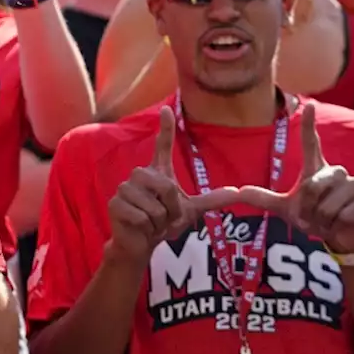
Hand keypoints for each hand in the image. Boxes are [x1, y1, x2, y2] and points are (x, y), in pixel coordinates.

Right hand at [107, 106, 242, 265]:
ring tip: (151, 223)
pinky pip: (142, 217)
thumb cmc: (162, 224)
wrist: (140, 244)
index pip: (163, 145)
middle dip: (171, 209)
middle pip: (166, 186)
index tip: (167, 109)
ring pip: (155, 207)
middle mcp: (139, 175)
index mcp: (157, 172)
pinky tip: (140, 228)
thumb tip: (238, 192)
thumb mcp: (190, 210)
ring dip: (159, 222)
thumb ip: (212, 200)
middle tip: (164, 218)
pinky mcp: (115, 204)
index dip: (166, 127)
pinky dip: (147, 229)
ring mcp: (124, 188)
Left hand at [236, 103, 353, 253]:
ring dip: (322, 218)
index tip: (310, 105)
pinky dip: (337, 223)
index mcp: (316, 170)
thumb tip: (237, 191)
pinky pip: (343, 213)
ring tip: (327, 219)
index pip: (311, 143)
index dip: (310, 125)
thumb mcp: (285, 209)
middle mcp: (336, 172)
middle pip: (311, 186)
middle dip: (307, 208)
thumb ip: (263, 199)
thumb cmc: (313, 218)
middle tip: (313, 216)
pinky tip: (342, 222)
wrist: (339, 237)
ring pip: (327, 203)